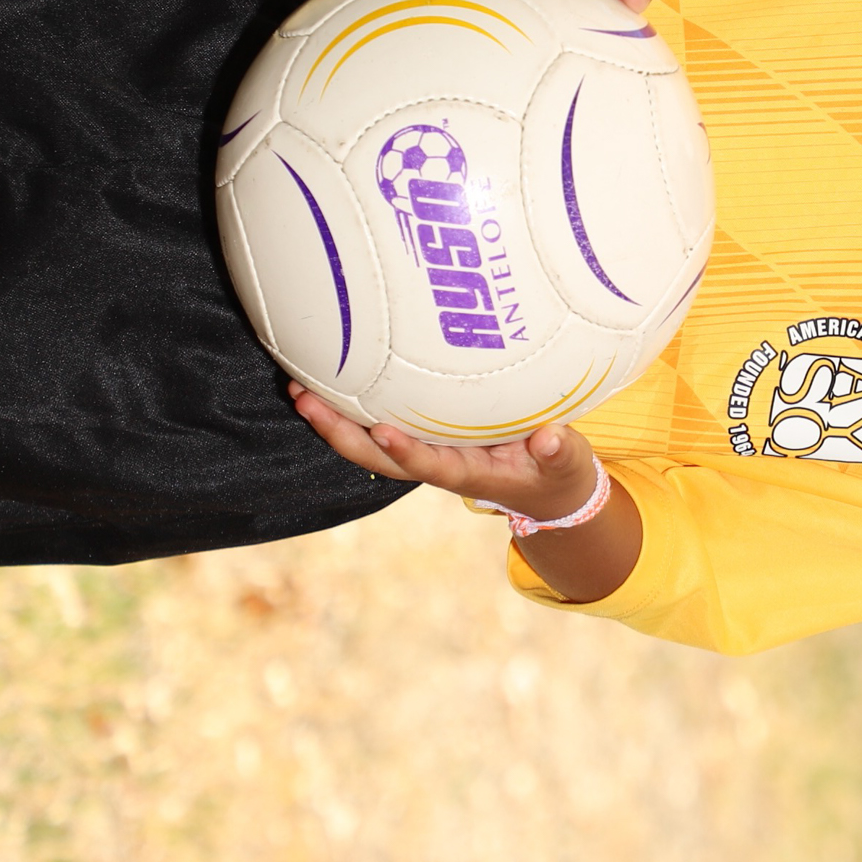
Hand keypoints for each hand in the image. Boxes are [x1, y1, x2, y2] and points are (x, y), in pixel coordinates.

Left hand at [290, 382, 599, 518]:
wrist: (544, 487)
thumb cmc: (554, 471)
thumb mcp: (565, 463)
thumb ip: (560, 451)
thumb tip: (549, 439)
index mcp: (467, 474)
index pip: (429, 465)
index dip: (405, 452)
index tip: (383, 431)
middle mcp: (435, 463)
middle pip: (377, 455)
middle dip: (339, 432)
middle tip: (303, 399)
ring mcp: (425, 448)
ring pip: (368, 440)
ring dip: (331, 419)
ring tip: (296, 387)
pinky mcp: (423, 433)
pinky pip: (378, 420)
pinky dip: (350, 404)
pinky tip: (328, 375)